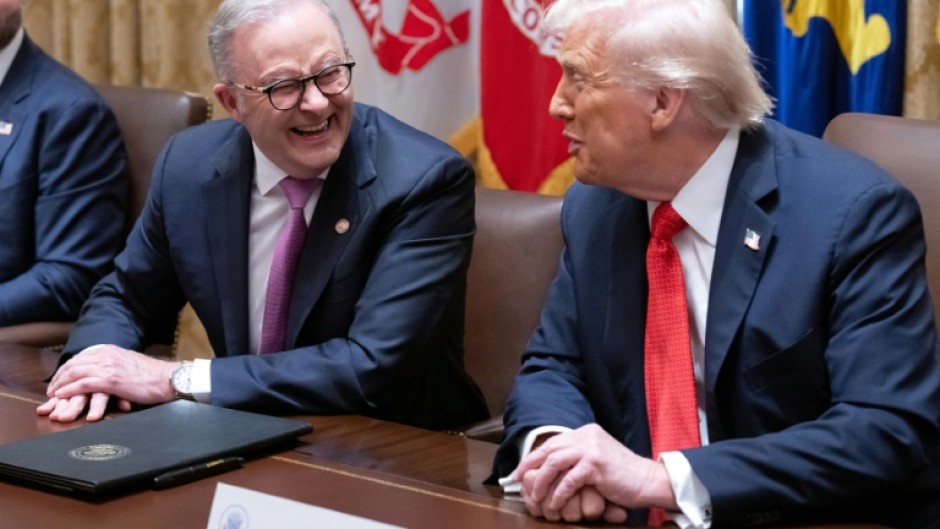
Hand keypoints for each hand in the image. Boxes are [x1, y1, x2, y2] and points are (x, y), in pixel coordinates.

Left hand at [37, 345, 176, 421]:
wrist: (167, 378)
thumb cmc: (151, 375)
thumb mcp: (128, 363)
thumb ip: (113, 364)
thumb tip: (103, 371)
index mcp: (109, 349)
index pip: (80, 357)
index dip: (66, 369)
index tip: (59, 380)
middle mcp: (106, 354)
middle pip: (73, 364)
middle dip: (59, 377)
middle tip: (52, 390)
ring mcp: (108, 366)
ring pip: (75, 373)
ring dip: (60, 385)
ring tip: (53, 395)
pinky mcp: (110, 380)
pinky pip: (82, 384)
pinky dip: (69, 390)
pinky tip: (62, 395)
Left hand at [513, 424, 676, 516]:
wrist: (648, 480)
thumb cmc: (622, 475)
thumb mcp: (597, 458)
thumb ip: (577, 457)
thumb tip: (548, 467)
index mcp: (585, 432)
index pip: (552, 442)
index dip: (533, 456)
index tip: (520, 471)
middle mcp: (587, 435)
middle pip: (549, 449)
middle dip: (529, 466)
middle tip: (518, 482)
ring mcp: (591, 448)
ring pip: (554, 463)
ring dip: (541, 481)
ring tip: (536, 496)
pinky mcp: (596, 464)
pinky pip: (569, 480)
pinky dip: (559, 493)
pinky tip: (555, 503)